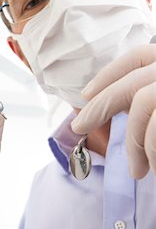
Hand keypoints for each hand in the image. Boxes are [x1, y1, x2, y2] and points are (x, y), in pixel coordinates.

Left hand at [71, 44, 155, 178]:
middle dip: (100, 106)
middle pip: (133, 82)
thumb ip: (142, 100)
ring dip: (134, 143)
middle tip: (79, 127)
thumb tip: (105, 106)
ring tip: (136, 171)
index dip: (110, 73)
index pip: (139, 56)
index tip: (85, 93)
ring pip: (143, 105)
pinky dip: (151, 151)